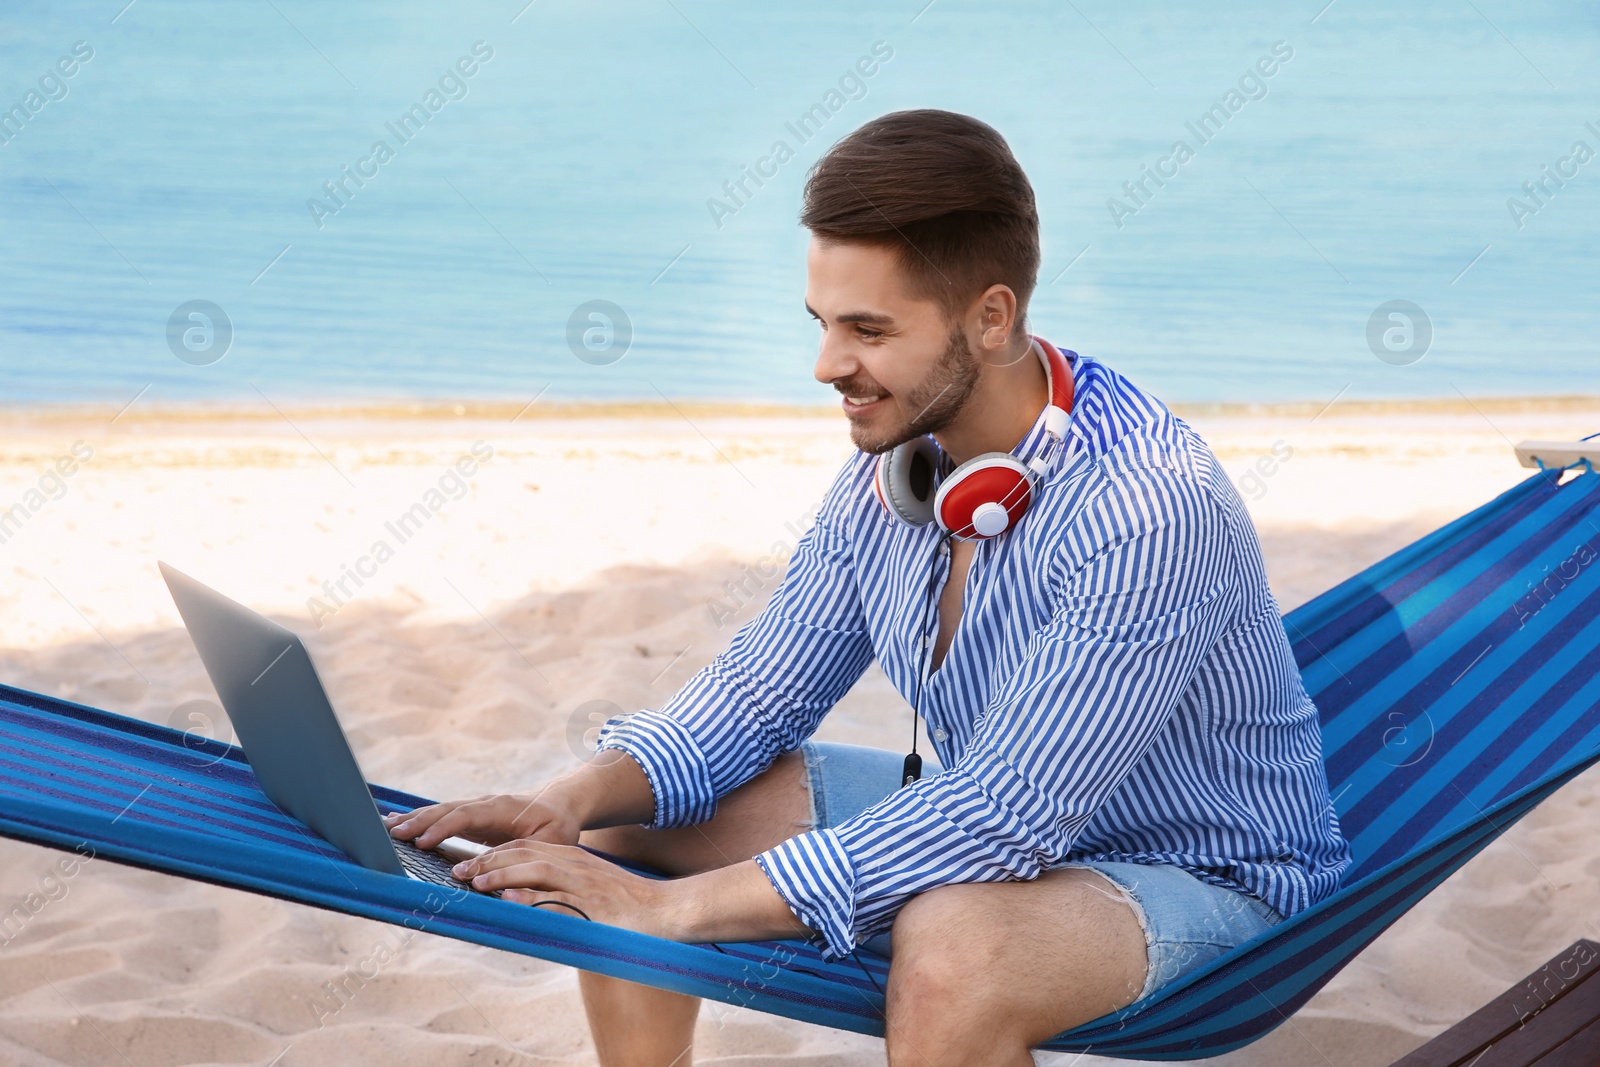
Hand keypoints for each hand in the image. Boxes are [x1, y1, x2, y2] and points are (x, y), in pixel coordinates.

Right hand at [384, 789, 581, 850]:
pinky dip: (421, 819)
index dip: (443, 828)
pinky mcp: (472, 816)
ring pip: (442, 810)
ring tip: (386, 828)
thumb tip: (493, 873)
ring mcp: (477, 808)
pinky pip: (443, 815)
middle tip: (392, 834)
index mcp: (503, 808)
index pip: (467, 815)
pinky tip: (400, 823)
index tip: (421, 841)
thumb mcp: (551, 843)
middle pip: (447, 810)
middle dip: (419, 821)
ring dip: (415, 819)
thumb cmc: (558, 827)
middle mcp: (486, 804)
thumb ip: (524, 855)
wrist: (561, 805)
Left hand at [453, 839, 687, 939]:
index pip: (527, 849)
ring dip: (502, 874)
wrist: (671, 911)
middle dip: (488, 861)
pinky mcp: (593, 902)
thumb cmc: (631, 909)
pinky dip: (531, 896)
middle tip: (458, 872)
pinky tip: (510, 900)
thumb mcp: (592, 895)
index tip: (468, 867)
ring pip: (536, 869)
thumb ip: (562, 896)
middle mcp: (576, 865)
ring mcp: (585, 882)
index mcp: (574, 861)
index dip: (495, 856)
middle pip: (525, 853)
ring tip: (474, 882)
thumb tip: (527, 907)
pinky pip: (557, 897)